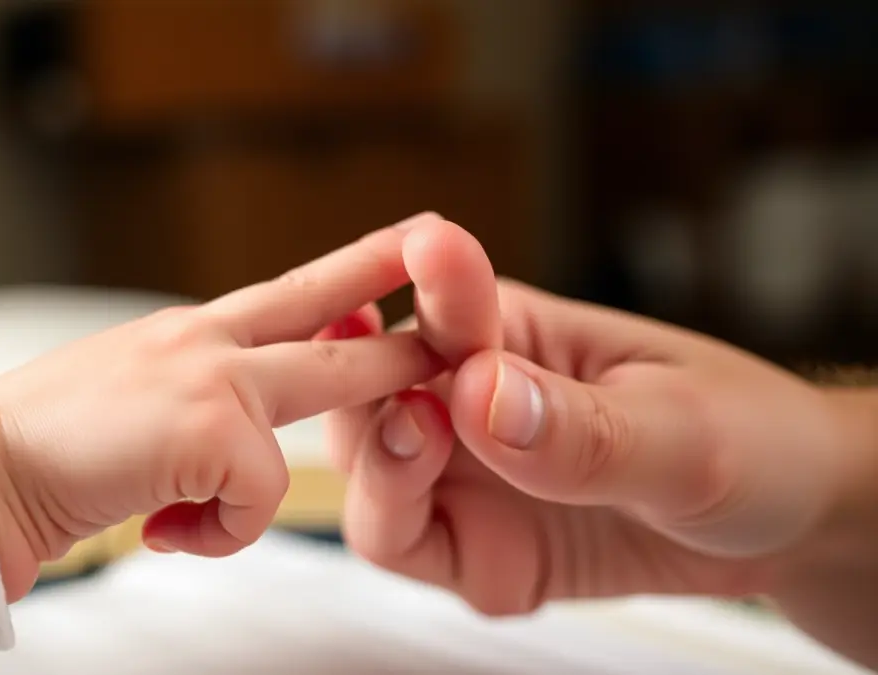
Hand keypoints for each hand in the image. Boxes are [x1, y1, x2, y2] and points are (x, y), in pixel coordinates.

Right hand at [0, 214, 445, 601]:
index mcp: (188, 336)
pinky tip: (168, 530)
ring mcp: (208, 376)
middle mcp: (203, 341)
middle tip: (455, 267)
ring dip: (365, 412)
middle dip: (397, 292)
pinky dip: (222, 532)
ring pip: (327, 387)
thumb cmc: (46, 448)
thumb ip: (193, 397)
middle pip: (325, 309)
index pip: (285, 291)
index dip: (347, 271)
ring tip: (363, 428)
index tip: (396, 250)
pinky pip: (262, 495)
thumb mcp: (132, 398)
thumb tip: (239, 433)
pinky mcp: (207, 428)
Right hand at [325, 220, 876, 624]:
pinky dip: (411, 551)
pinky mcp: (477, 548)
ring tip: (416, 445)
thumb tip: (478, 395)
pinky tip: (469, 552)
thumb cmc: (748, 439)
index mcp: (510, 335)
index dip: (416, 286)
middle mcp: (468, 403)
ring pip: (370, 474)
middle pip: (368, 391)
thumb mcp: (684, 431)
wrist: (786, 525)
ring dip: (375, 469)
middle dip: (354, 390)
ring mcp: (467, 478)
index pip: (441, 306)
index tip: (414, 258)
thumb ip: (581, 428)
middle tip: (395, 395)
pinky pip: (409, 551)